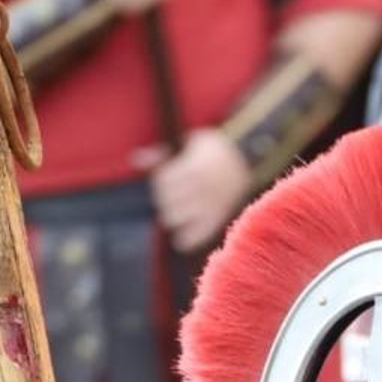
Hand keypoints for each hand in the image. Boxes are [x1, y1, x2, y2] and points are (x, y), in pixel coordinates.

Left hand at [139, 127, 250, 252]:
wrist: (246, 160)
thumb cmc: (212, 150)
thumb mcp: (189, 143)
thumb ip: (162, 154)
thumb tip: (135, 159)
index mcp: (196, 168)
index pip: (163, 181)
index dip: (160, 179)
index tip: (167, 177)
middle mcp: (203, 188)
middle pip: (166, 200)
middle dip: (165, 196)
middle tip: (172, 194)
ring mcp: (210, 206)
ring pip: (174, 218)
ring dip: (171, 214)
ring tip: (177, 209)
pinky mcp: (217, 220)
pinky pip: (193, 238)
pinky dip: (184, 238)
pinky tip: (181, 234)